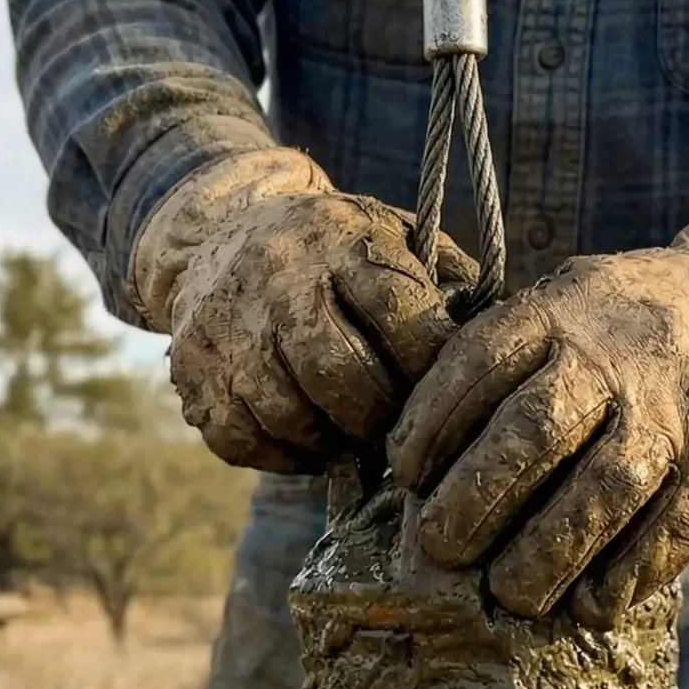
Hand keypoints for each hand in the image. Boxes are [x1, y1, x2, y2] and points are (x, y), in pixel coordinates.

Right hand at [136, 150, 474, 472]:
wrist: (216, 232)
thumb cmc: (333, 251)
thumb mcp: (389, 234)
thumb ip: (446, 278)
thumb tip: (495, 341)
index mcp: (341, 243)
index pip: (399, 314)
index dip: (430, 365)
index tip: (446, 390)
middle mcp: (279, 282)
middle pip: (340, 374)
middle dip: (381, 416)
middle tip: (399, 431)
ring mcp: (229, 330)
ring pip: (292, 415)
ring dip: (334, 442)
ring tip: (354, 435)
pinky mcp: (193, 374)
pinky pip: (247, 441)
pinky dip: (286, 456)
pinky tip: (308, 439)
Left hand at [388, 203, 688, 623]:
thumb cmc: (636, 322)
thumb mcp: (571, 299)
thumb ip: (510, 356)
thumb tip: (420, 449)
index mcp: (563, 311)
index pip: (480, 363)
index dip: (431, 423)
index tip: (406, 475)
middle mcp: (616, 359)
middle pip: (532, 433)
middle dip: (475, 500)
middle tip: (442, 549)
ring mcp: (673, 415)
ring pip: (599, 493)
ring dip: (545, 555)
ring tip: (511, 593)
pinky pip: (667, 534)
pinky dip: (623, 577)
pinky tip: (588, 602)